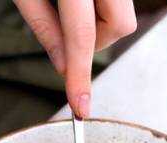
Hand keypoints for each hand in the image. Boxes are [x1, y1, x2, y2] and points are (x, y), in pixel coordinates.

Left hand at [15, 0, 136, 116]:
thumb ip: (43, 26)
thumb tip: (63, 66)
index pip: (81, 37)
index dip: (80, 75)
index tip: (80, 106)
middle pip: (120, 25)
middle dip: (99, 40)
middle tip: (70, 35)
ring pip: (123, 16)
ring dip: (100, 25)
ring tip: (72, 8)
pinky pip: (120, 3)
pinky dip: (102, 10)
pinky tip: (82, 0)